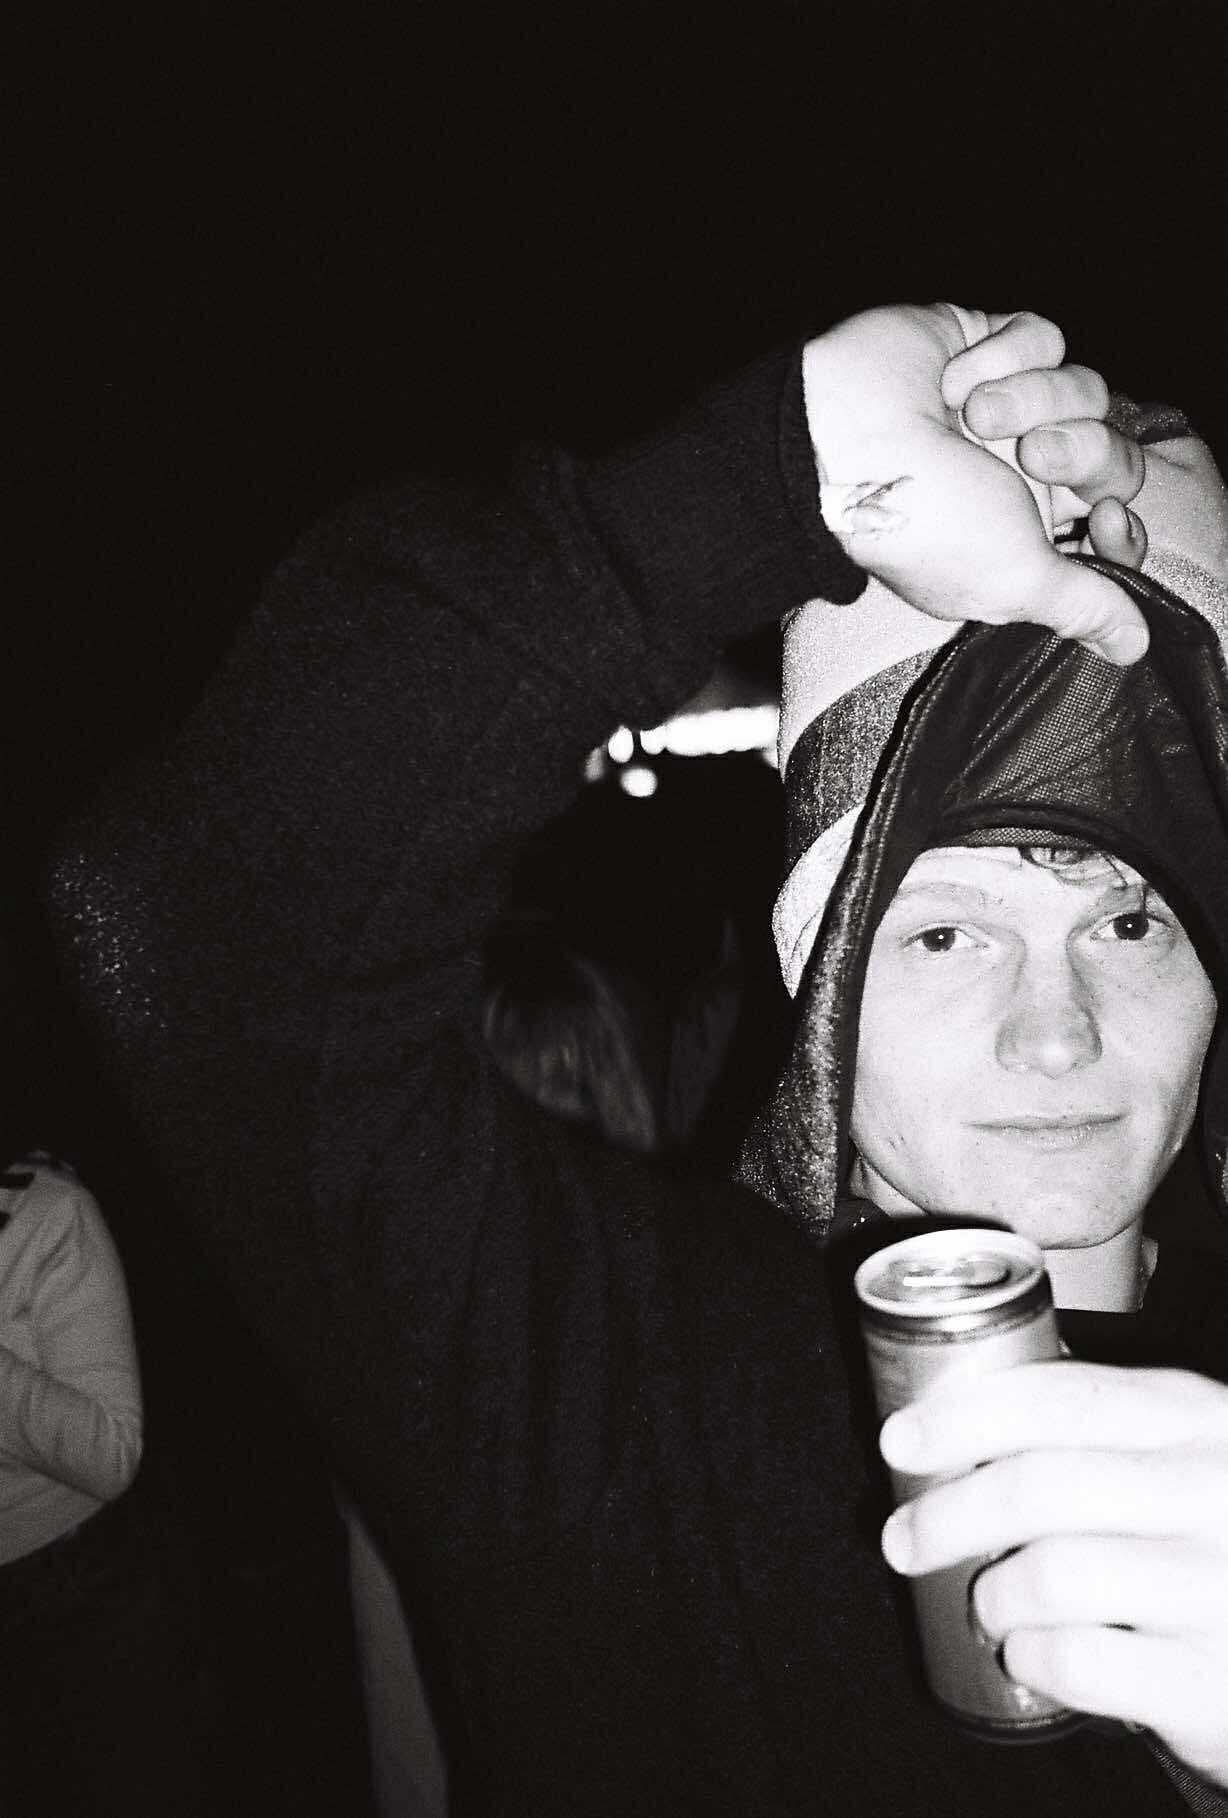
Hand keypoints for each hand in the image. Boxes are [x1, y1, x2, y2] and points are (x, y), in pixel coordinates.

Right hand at [803, 304, 1148, 663]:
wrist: (844, 436)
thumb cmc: (924, 522)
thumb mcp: (1012, 581)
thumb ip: (1083, 607)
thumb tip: (1134, 649)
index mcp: (1024, 537)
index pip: (1113, 526)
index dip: (1124, 524)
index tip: (1105, 518)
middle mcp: (1019, 475)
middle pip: (1113, 453)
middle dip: (1083, 450)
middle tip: (1029, 454)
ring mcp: (1005, 408)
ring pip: (1086, 389)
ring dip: (1034, 398)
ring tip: (977, 413)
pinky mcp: (986, 345)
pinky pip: (1043, 337)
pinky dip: (1003, 357)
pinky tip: (955, 379)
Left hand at [879, 1360, 1227, 1788]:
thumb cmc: (1208, 1539)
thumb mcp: (1176, 1455)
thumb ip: (1093, 1425)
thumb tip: (951, 1408)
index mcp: (1195, 1417)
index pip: (1058, 1398)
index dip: (963, 1417)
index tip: (898, 1441)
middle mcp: (1217, 1491)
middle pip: (1040, 1486)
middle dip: (947, 1513)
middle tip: (902, 1539)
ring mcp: (1222, 1587)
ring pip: (1053, 1574)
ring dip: (993, 1594)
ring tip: (987, 1605)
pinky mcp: (1211, 1680)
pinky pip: (1079, 1660)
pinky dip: (1031, 1656)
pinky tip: (1029, 1654)